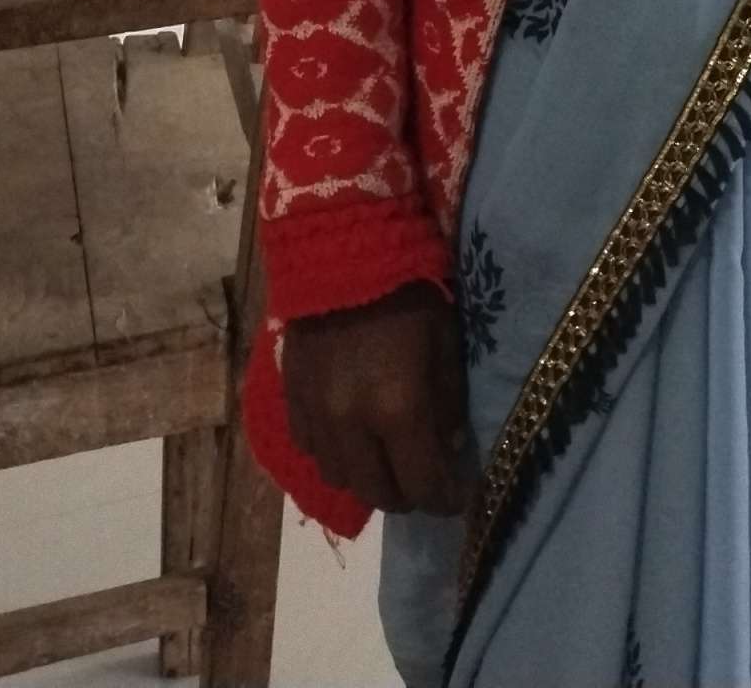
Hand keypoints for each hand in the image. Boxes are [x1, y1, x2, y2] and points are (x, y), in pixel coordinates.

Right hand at [280, 281, 474, 516]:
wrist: (341, 252)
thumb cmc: (408, 293)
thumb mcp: (445, 342)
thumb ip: (448, 402)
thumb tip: (448, 446)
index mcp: (397, 410)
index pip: (423, 484)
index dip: (445, 499)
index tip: (458, 497)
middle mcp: (352, 426)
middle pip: (380, 494)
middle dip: (409, 495)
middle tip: (425, 482)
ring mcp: (316, 417)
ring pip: (342, 478)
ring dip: (369, 478)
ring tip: (387, 461)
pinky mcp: (292, 402)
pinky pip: (313, 450)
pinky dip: (335, 453)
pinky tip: (351, 435)